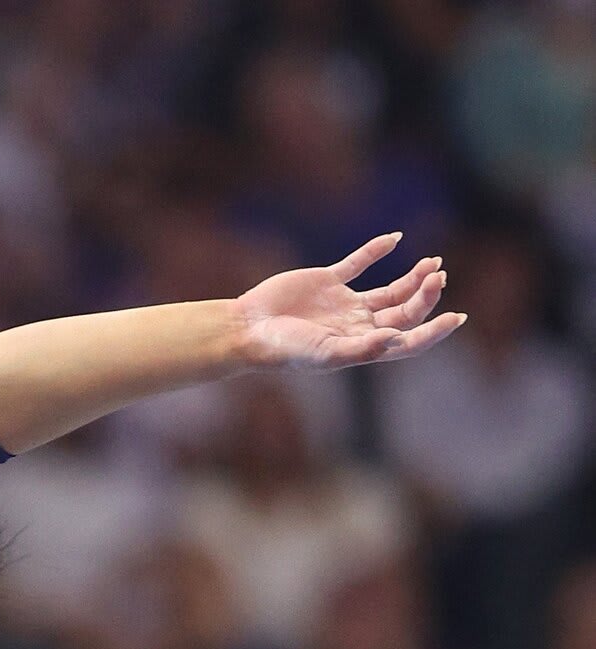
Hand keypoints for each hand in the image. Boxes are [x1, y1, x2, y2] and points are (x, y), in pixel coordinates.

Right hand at [232, 233, 464, 371]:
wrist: (247, 329)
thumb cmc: (283, 349)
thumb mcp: (324, 354)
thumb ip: (361, 348)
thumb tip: (397, 340)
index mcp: (361, 346)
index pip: (408, 340)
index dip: (434, 332)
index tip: (456, 317)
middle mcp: (357, 326)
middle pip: (404, 311)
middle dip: (425, 296)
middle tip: (437, 277)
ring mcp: (344, 303)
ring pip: (390, 290)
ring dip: (412, 278)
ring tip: (433, 264)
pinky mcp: (327, 281)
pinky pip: (358, 264)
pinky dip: (376, 251)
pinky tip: (395, 240)